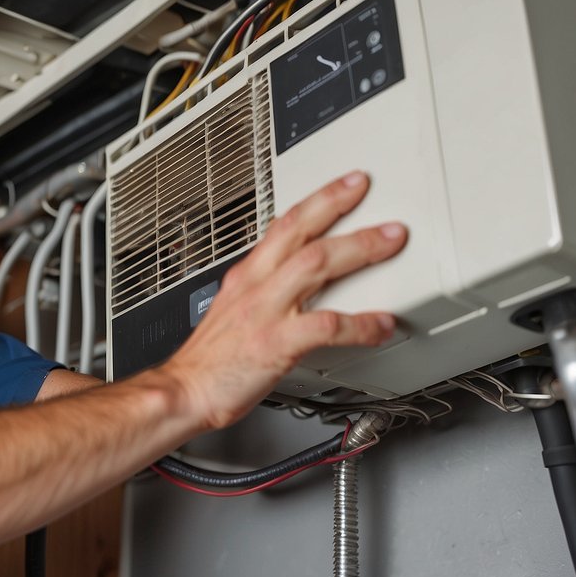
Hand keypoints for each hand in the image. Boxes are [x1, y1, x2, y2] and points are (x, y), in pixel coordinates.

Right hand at [161, 170, 406, 429]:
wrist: (184, 391)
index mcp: (247, 276)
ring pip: (315, 265)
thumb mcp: (234, 310)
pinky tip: (382, 325)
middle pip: (301, 232)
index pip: (283, 224)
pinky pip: (326, 326)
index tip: (346, 185)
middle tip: (369, 191)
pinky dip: (359, 323)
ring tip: (391, 241)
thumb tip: (297, 285)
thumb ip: (265, 292)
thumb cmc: (210, 360)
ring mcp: (266, 312)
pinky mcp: (276, 344)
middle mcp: (256, 286)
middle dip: (338, 206)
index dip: (318, 200)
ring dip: (358, 249)